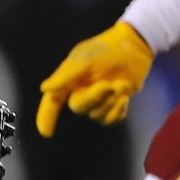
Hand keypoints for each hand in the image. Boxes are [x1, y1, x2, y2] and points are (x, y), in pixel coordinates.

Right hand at [37, 22, 152, 137]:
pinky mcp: (114, 104)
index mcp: (68, 80)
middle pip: (79, 108)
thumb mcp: (84, 60)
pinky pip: (111, 119)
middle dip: (95, 97)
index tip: (46, 132)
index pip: (52, 101)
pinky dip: (118, 111)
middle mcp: (80, 91)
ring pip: (97, 116)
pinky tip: (124, 97)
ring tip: (121, 85)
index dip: (46, 116)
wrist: (134, 46)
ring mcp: (98, 99)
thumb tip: (44, 89)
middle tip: (110, 85)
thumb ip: (65, 76)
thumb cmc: (105, 49)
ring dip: (110, 103)